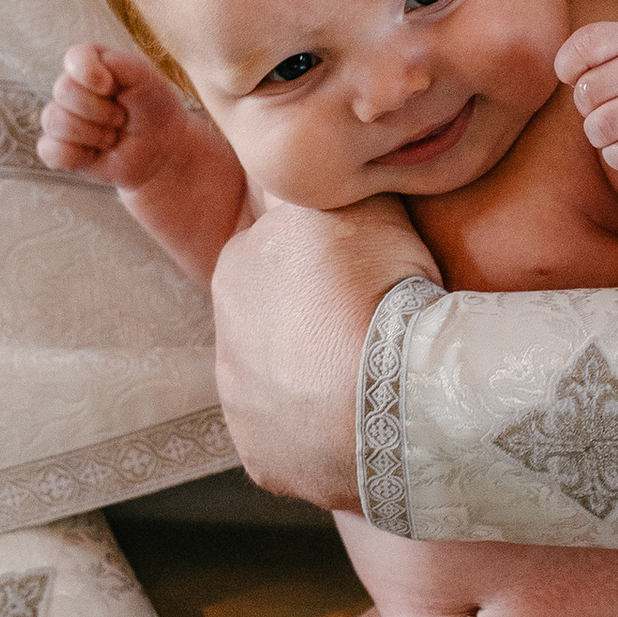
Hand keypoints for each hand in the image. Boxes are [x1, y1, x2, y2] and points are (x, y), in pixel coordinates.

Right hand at [38, 40, 199, 188]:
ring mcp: (62, 118)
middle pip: (64, 91)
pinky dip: (76, 155)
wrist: (160, 152)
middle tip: (121, 118)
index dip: (91, 75)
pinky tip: (94, 155)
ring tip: (112, 137)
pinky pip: (49, 150)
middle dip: (101, 111)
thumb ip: (117, 62)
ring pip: (54, 120)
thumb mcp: (145, 77)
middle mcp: (71, 88)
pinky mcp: (58, 148)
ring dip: (94, 134)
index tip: (113, 88)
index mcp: (90, 64)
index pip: (74, 58)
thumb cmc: (152, 109)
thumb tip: (87, 76)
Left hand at [209, 195, 426, 508]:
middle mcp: (223, 342)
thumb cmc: (375, 287)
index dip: (327, 259)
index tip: (367, 270)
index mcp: (235, 270)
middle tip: (374, 329)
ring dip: (317, 384)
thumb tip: (305, 153)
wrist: (394, 396)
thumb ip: (323, 181)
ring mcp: (242, 411)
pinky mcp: (266, 463)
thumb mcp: (352, 202)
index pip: (277, 253)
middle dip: (315, 325)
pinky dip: (324, 439)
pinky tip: (363, 429)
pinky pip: (297, 446)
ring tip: (373, 385)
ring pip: (282, 388)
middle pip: (276, 324)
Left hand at [557, 19, 617, 178]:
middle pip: (587, 92)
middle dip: (586, 105)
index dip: (569, 68)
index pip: (583, 46)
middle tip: (605, 104)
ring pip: (601, 126)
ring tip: (613, 126)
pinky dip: (615, 155)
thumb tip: (574, 82)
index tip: (585, 74)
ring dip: (597, 133)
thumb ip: (581, 54)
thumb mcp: (613, 51)